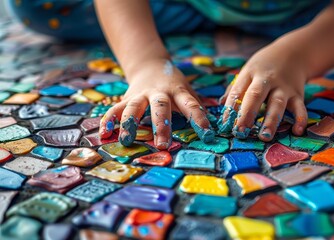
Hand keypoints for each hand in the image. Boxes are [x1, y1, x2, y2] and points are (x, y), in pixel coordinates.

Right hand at [99, 58, 213, 148]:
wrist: (150, 65)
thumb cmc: (174, 85)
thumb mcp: (188, 90)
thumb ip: (197, 106)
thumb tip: (218, 124)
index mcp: (178, 92)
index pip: (191, 105)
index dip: (198, 119)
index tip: (207, 134)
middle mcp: (158, 93)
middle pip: (160, 107)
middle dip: (161, 125)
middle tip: (162, 145)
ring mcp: (140, 95)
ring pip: (133, 108)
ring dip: (129, 124)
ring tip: (126, 141)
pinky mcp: (126, 98)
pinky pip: (115, 109)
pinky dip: (108, 120)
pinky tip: (104, 134)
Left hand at [219, 40, 307, 140]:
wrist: (293, 53)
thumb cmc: (263, 67)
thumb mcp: (247, 71)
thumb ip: (235, 88)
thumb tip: (221, 105)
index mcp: (250, 74)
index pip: (238, 91)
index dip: (230, 108)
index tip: (225, 125)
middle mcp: (267, 80)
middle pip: (256, 96)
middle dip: (247, 114)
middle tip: (240, 132)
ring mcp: (283, 87)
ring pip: (277, 104)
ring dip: (271, 121)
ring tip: (264, 137)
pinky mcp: (298, 94)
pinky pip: (300, 107)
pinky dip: (300, 119)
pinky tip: (297, 132)